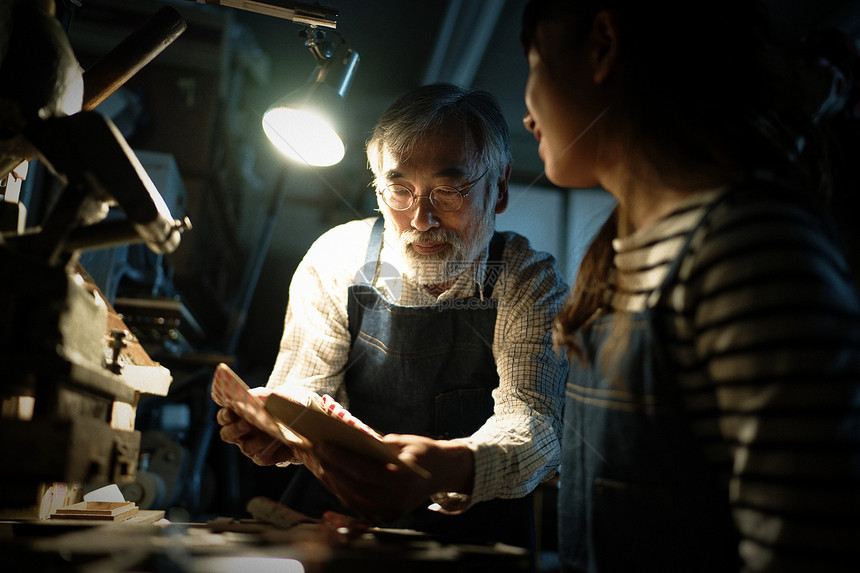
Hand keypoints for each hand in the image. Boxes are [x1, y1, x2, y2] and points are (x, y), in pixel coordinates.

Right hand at [216, 387, 297, 465]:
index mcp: (237, 417)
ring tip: (268, 431)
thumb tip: (249, 396)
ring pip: (246, 447)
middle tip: (246, 423)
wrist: (299, 419)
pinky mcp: (263, 457)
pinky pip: (262, 456)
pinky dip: (270, 447)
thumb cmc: (279, 404)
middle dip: (235, 429)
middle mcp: (240, 434)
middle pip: (227, 435)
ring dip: (257, 440)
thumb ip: (259, 395)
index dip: (225, 415)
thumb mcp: (271, 396)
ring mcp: (251, 447)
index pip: (224, 417)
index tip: (231, 410)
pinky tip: (279, 440)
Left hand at [311, 434, 473, 521]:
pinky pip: (359, 506)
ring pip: (353, 499)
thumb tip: (345, 441)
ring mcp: (393, 511)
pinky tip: (333, 477)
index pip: (363, 470)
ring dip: (333, 481)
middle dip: (332, 468)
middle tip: (317, 451)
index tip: (323, 444)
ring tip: (321, 463)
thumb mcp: (403, 441)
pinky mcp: (388, 516)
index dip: (340, 458)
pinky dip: (344, 492)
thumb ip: (377, 444)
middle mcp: (397, 499)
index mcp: (403, 478)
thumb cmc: (421, 451)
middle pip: (354, 486)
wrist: (443, 472)